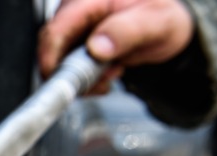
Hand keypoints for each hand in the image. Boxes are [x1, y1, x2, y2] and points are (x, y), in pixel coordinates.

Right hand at [38, 0, 193, 93]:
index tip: (65, 83)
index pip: (55, 31)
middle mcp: (74, 11)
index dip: (52, 60)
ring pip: (59, 62)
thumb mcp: (155, 22)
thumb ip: (126, 32)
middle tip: (105, 79)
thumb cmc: (160, 17)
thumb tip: (96, 47)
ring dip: (84, 77)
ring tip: (112, 71)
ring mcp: (72, 28)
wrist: (164, 26)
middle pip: (53, 49)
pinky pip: (68, 67)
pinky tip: (106, 71)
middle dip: (76, 73)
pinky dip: (85, 77)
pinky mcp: (73, 43)